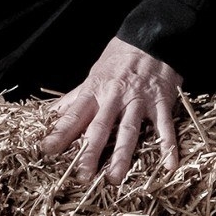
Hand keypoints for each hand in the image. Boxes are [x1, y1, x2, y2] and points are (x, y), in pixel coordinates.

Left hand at [42, 37, 183, 186]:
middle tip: (82, 177)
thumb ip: (76, 97)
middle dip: (90, 153)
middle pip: (100, 128)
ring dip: (122, 156)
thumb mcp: (94, 74)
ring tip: (115, 178)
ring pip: (129, 131)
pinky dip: (168, 146)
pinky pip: (165, 127)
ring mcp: (139, 101)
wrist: (152, 38)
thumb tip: (52, 113)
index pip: (74, 115)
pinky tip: (169, 166)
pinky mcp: (161, 102)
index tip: (47, 150)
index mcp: (95, 91)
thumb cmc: (120, 58)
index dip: (60, 133)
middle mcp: (115, 98)